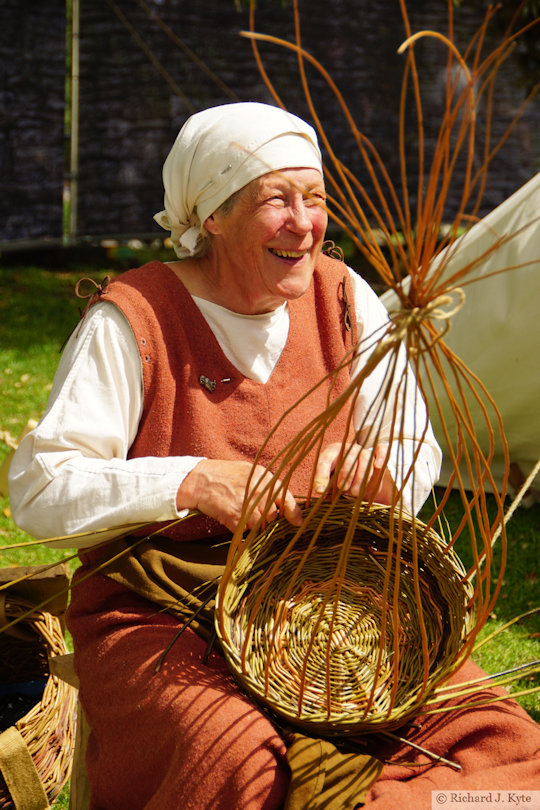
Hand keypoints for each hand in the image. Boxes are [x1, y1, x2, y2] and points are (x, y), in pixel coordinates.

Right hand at [176, 459, 302, 531]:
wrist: (200, 480)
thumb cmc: (225, 475)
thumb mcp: (249, 472)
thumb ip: (265, 484)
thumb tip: (280, 500)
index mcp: (264, 477)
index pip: (286, 497)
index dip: (294, 512)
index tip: (298, 522)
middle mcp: (258, 491)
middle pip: (272, 515)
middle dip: (265, 517)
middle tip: (252, 510)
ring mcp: (247, 504)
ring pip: (259, 524)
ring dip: (252, 523)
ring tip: (239, 510)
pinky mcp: (235, 516)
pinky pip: (245, 529)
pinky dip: (239, 526)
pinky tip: (231, 514)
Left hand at [313, 442, 394, 504]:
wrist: (359, 478)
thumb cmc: (340, 480)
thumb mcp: (330, 483)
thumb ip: (324, 485)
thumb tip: (318, 490)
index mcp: (332, 452)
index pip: (325, 460)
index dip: (321, 475)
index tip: (320, 490)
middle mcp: (348, 449)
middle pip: (347, 458)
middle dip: (345, 476)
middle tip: (343, 489)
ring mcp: (363, 451)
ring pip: (364, 459)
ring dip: (360, 477)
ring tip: (354, 493)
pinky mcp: (377, 455)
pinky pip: (381, 450)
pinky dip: (380, 456)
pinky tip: (377, 465)